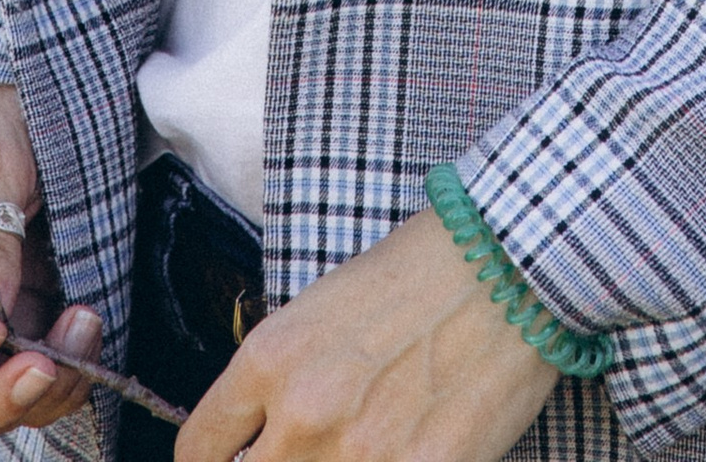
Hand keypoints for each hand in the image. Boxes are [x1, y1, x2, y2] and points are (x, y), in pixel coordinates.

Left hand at [174, 206, 557, 461]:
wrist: (506, 263)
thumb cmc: (419, 275)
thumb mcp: (323, 310)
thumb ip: (282, 379)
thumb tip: (263, 440)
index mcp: (269, 359)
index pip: (199, 449)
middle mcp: (301, 413)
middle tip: (302, 453)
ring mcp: (357, 453)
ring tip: (353, 447)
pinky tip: (398, 455)